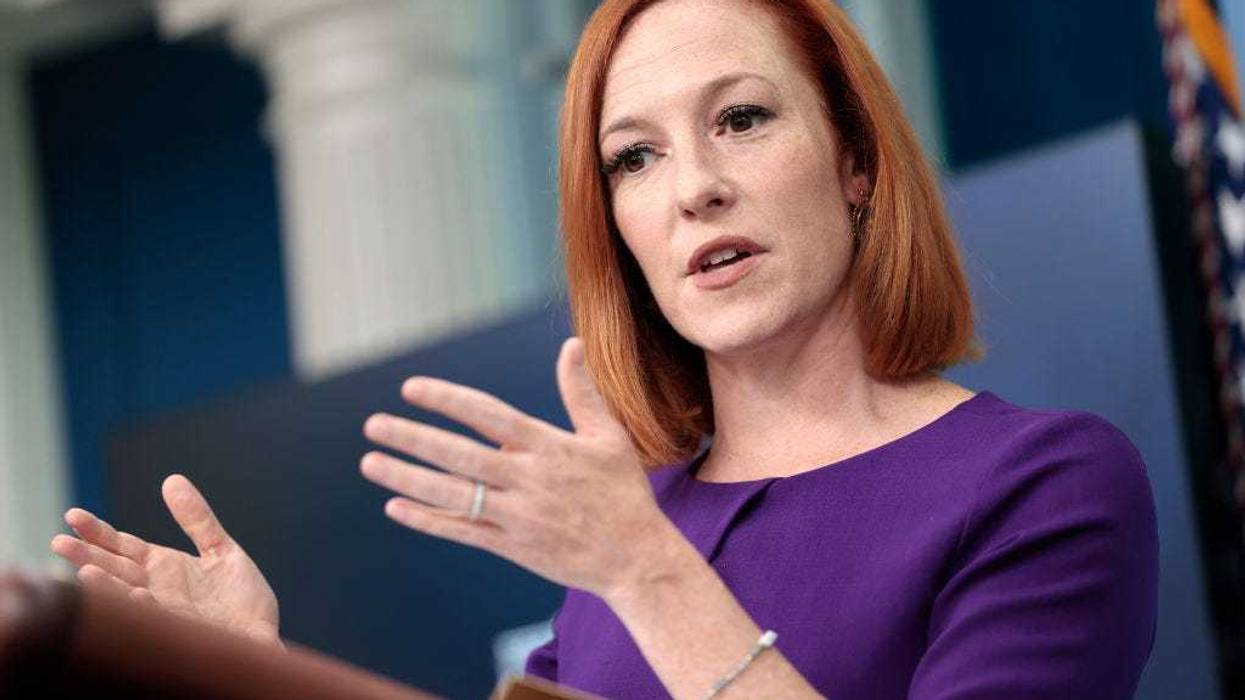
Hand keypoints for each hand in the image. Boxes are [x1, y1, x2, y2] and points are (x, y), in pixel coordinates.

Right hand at [50, 474, 279, 643]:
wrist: (262, 636)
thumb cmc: (241, 598)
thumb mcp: (222, 550)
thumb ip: (198, 519)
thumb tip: (172, 480)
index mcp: (162, 567)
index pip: (122, 546)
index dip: (98, 532)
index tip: (72, 516)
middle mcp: (155, 588)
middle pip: (114, 569)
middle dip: (86, 557)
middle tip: (59, 542)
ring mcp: (165, 611)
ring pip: (128, 596)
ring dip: (107, 586)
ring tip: (86, 572)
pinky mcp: (181, 631)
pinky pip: (159, 618)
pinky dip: (146, 607)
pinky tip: (136, 594)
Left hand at [359, 336, 678, 599]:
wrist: (636, 558)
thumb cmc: (623, 492)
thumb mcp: (609, 437)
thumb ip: (583, 392)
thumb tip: (572, 344)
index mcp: (549, 447)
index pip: (488, 415)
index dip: (448, 400)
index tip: (411, 388)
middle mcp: (528, 480)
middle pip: (459, 455)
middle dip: (413, 438)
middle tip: (373, 425)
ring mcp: (517, 516)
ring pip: (452, 495)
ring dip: (407, 478)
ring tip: (371, 462)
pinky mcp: (512, 548)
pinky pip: (461, 531)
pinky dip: (427, 520)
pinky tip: (396, 507)